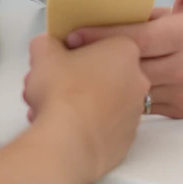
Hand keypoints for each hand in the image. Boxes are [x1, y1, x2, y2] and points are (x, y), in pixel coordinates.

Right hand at [21, 33, 147, 180]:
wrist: (69, 141)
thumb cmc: (63, 90)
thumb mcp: (44, 52)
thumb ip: (47, 43)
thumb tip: (46, 47)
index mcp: (125, 51)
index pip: (103, 42)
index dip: (78, 48)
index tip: (61, 56)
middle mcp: (138, 81)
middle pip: (105, 72)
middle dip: (78, 76)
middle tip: (53, 83)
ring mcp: (135, 113)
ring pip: (104, 100)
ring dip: (81, 101)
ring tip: (52, 108)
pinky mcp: (126, 141)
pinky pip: (105, 126)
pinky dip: (89, 125)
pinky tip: (66, 126)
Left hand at [63, 0, 182, 117]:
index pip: (137, 39)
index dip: (102, 38)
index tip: (74, 35)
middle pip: (131, 67)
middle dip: (97, 59)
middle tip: (66, 50)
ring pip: (135, 90)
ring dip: (109, 79)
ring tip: (80, 66)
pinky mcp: (180, 109)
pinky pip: (145, 105)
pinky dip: (127, 93)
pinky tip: (108, 82)